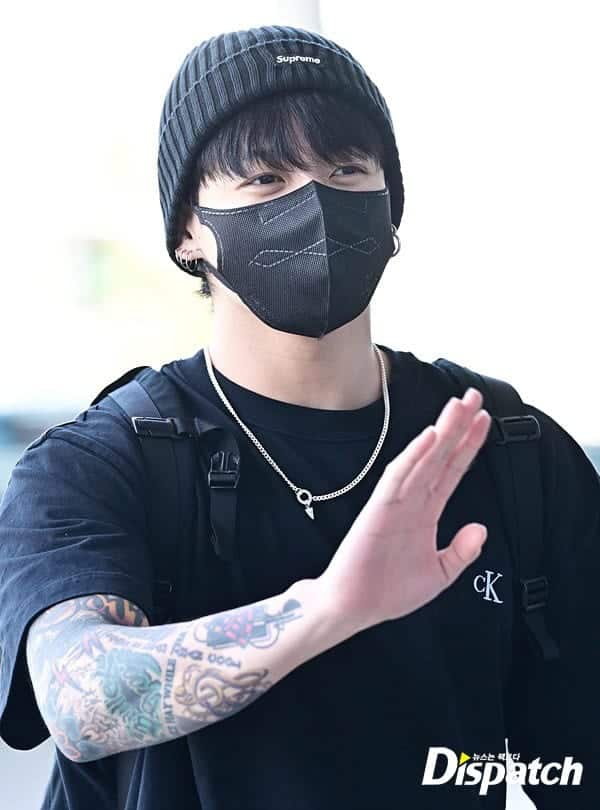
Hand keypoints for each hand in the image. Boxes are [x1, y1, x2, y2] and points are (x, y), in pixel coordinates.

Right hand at [319, 387, 491, 631]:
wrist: (354, 608)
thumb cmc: (389, 590)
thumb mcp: (439, 573)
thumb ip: (461, 551)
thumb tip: (481, 528)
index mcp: (426, 512)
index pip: (452, 470)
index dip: (469, 445)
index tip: (484, 421)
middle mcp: (413, 500)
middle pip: (440, 456)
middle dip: (458, 426)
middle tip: (473, 397)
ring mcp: (396, 502)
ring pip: (423, 459)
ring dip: (441, 432)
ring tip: (457, 407)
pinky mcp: (378, 510)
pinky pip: (398, 478)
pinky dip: (414, 457)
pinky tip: (429, 437)